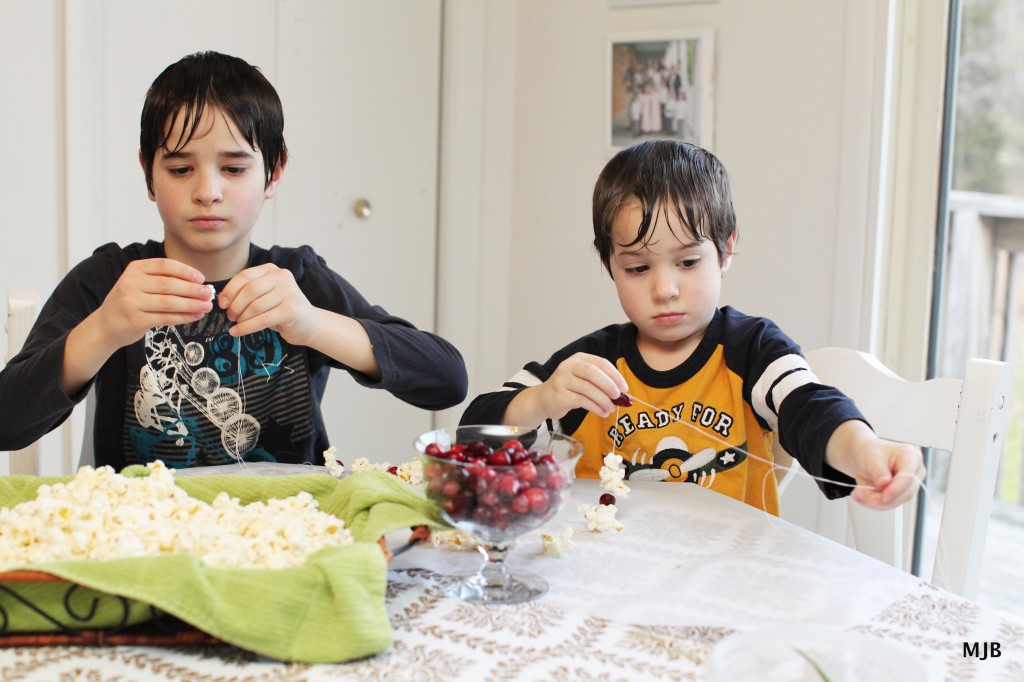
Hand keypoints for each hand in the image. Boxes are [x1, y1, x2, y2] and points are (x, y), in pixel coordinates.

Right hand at [96, 259, 211, 348]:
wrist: (106, 324)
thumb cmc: (131, 301)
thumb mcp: (141, 283)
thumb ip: (164, 280)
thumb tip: (198, 283)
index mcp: (135, 269)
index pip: (164, 265)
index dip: (185, 271)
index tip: (201, 278)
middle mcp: (131, 283)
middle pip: (169, 284)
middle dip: (192, 289)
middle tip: (208, 293)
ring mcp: (132, 302)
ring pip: (169, 302)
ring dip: (191, 305)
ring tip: (206, 306)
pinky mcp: (136, 320)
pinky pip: (165, 318)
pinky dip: (183, 317)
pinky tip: (195, 316)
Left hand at [218, 263, 316, 342]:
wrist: (309, 323)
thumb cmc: (282, 309)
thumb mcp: (265, 295)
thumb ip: (247, 292)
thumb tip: (221, 298)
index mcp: (272, 270)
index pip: (244, 276)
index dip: (229, 290)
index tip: (222, 303)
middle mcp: (282, 277)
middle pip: (249, 290)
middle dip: (235, 306)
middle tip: (230, 316)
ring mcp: (288, 293)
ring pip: (255, 306)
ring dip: (241, 318)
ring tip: (237, 324)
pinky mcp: (291, 310)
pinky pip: (262, 320)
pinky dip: (246, 328)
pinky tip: (236, 332)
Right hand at [535, 352, 629, 419]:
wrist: (544, 399)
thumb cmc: (569, 389)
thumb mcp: (583, 379)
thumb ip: (600, 382)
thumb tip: (622, 393)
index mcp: (579, 359)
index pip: (601, 363)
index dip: (615, 375)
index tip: (624, 388)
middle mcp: (569, 366)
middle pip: (592, 372)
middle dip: (608, 385)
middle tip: (618, 397)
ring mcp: (562, 379)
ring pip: (587, 388)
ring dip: (603, 400)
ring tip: (610, 408)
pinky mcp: (559, 395)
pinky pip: (582, 401)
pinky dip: (595, 407)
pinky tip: (602, 412)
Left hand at [827, 420, 925, 509]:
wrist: (863, 458)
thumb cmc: (870, 452)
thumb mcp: (871, 457)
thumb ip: (878, 471)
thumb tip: (884, 484)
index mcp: (911, 456)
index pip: (909, 476)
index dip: (896, 489)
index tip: (883, 496)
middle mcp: (914, 472)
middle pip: (905, 493)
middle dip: (882, 498)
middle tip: (860, 494)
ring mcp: (909, 485)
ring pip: (896, 502)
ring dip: (875, 502)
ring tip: (857, 493)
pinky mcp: (900, 495)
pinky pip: (888, 505)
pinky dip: (874, 503)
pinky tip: (862, 496)